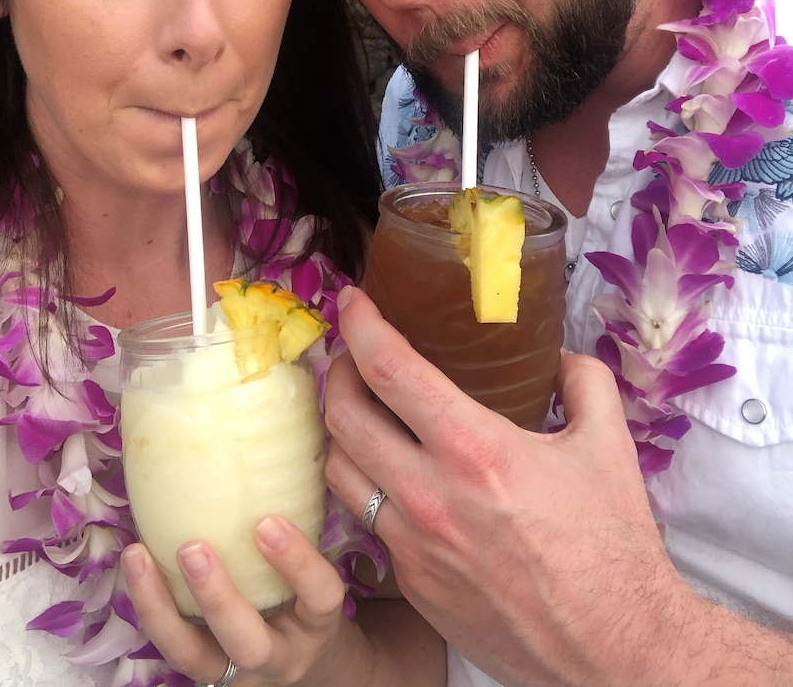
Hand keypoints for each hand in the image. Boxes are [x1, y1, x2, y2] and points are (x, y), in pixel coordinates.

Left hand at [121, 514, 345, 685]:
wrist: (307, 662)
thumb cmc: (310, 596)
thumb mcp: (322, 570)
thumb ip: (309, 521)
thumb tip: (294, 435)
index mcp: (318, 624)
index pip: (320, 596)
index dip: (297, 562)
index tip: (268, 522)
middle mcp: (280, 658)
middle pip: (249, 643)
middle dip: (218, 598)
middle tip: (192, 548)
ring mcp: (237, 673)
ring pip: (193, 657)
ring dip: (161, 608)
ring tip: (138, 555)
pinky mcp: (203, 670)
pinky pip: (169, 647)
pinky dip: (148, 607)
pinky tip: (134, 563)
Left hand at [325, 286, 700, 686]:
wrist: (615, 652)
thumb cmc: (613, 548)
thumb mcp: (609, 445)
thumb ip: (583, 382)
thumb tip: (559, 356)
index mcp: (476, 451)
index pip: (390, 370)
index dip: (360, 324)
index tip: (352, 300)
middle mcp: (430, 496)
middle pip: (341, 416)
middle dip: (336, 372)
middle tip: (351, 357)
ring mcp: (413, 546)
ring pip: (339, 471)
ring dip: (341, 432)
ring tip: (363, 414)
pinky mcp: (411, 585)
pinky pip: (367, 523)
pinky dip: (369, 488)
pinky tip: (393, 476)